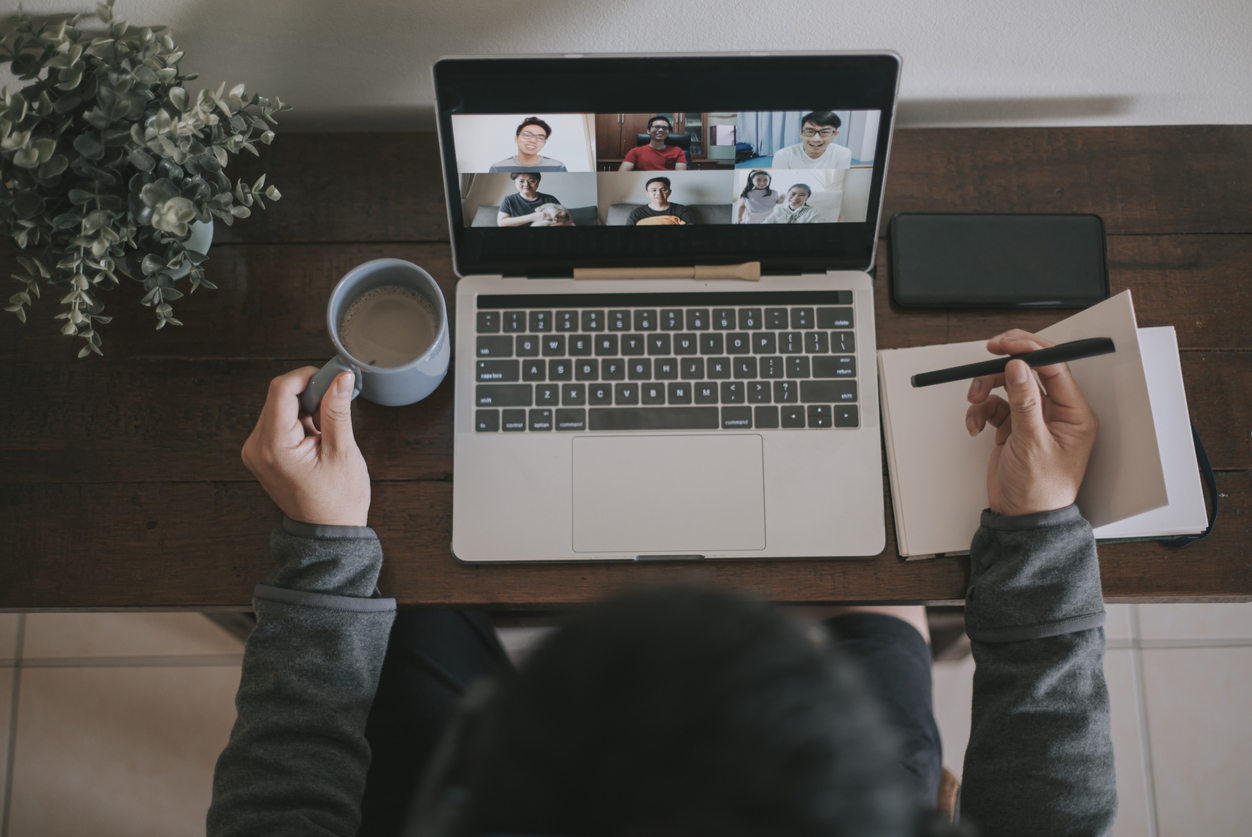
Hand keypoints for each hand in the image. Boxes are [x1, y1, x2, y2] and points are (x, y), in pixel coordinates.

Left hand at [241, 368, 370, 526]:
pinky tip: (316, 437)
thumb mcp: (343, 452)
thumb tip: (340, 379)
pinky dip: (299, 421)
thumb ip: (337, 410)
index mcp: (273, 447)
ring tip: (326, 431)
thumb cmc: (337, 500)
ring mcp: (255, 451)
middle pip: (278, 397)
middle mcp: (256, 447)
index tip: (330, 377)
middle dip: (309, 394)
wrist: (328, 531)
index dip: (307, 376)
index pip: (280, 390)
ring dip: (305, 408)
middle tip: (335, 405)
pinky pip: (278, 422)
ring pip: (278, 407)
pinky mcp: (261, 454)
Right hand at [965, 330, 1098, 516]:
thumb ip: (1024, 401)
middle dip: (1005, 365)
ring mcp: (1033, 419)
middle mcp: (1056, 412)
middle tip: (988, 353)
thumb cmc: (1040, 491)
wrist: (1022, 519)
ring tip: (974, 402)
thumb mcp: (1032, 443)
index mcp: (1074, 414)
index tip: (1007, 343)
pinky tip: (975, 426)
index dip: (1031, 350)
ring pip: (1008, 386)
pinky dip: (980, 411)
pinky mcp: (1014, 427)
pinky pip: (994, 406)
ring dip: (987, 388)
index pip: (1055, 367)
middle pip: (1030, 371)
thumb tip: (1019, 367)